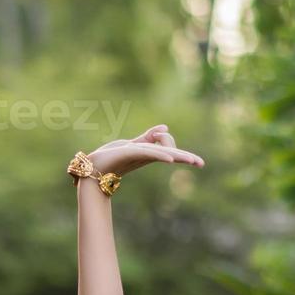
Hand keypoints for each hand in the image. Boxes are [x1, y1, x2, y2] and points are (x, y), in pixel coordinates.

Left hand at [87, 124, 203, 176]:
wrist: (93, 167)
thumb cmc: (112, 158)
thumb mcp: (131, 145)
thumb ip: (148, 137)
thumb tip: (166, 127)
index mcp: (150, 154)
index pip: (173, 152)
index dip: (185, 154)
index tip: (175, 144)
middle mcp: (148, 156)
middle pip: (173, 154)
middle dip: (188, 158)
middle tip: (201, 163)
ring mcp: (141, 155)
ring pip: (165, 153)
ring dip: (180, 156)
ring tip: (194, 161)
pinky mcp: (131, 153)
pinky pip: (150, 152)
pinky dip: (161, 153)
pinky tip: (170, 159)